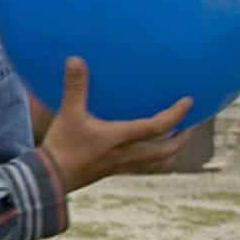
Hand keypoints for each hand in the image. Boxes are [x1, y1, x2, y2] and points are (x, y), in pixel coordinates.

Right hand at [41, 58, 192, 191]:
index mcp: (121, 138)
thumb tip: (75, 59)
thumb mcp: (68, 114)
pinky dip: (152, 158)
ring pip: (157, 161)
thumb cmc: (61, 146)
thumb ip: (74, 87)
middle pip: (166, 149)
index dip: (177, 113)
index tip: (189, 101)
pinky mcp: (111, 172)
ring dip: (170, 150)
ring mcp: (121, 166)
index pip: (158, 126)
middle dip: (182, 137)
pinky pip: (142, 167)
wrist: (49, 179)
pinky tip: (143, 150)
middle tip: (190, 125)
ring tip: (174, 139)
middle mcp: (127, 154)